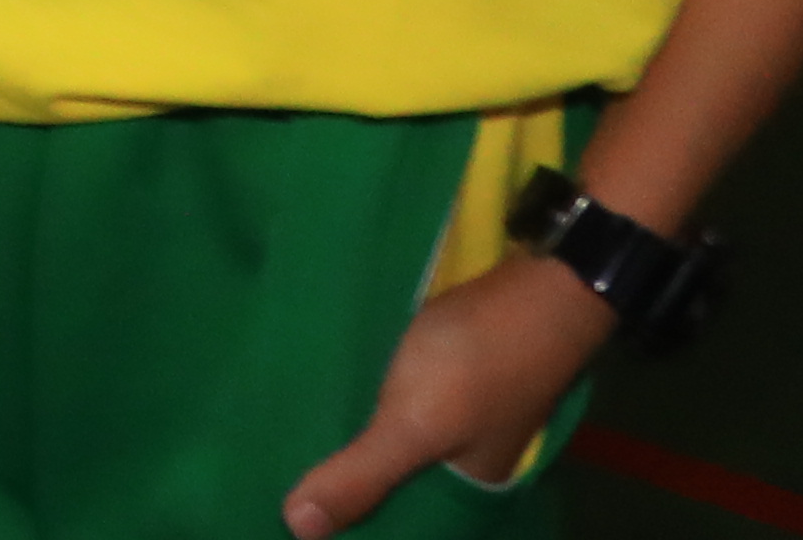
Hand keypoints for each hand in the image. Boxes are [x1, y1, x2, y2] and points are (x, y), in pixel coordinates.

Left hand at [282, 254, 608, 532]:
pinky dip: (353, 403)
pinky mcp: (436, 380)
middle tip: (265, 470)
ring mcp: (448, 419)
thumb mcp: (415, 424)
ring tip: (267, 435)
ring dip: (338, 439)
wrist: (537, 287)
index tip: (283, 508)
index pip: (393, 522)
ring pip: (381, 442)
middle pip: (384, 483)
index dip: (343, 520)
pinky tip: (306, 395)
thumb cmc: (478, 362)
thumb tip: (299, 526)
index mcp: (461, 490)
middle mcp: (457, 463)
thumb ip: (363, 475)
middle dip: (333, 478)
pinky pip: (385, 404)